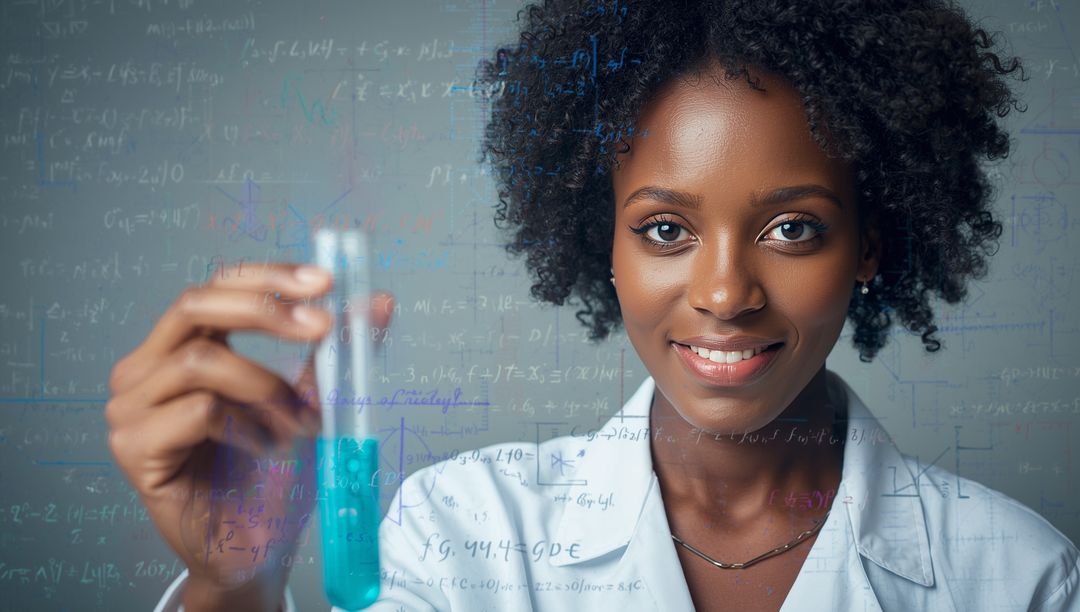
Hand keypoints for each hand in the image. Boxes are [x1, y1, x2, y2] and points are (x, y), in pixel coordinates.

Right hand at [105, 263, 393, 609]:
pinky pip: (199, 410)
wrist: (258, 547)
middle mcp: (147, 369)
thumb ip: (335, 350)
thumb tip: (377, 300)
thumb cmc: (275, 474)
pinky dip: (247, 426)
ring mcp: (132, 407)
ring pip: (203, 360)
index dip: (269, 277)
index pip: (217, 286)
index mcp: (181, 347)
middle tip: (323, 326)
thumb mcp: (314, 400)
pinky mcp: (134, 447)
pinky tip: (265, 450)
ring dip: (267, 388)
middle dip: (267, 308)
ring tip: (297, 425)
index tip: (325, 281)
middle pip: (196, 304)